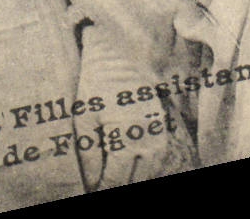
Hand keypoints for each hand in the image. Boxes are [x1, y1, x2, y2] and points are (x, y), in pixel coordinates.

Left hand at [75, 24, 179, 189]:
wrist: (122, 57)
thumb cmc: (98, 85)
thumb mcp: (85, 118)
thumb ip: (89, 154)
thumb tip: (91, 184)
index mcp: (126, 136)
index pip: (115, 180)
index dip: (101, 189)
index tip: (90, 192)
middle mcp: (149, 140)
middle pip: (135, 181)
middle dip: (116, 185)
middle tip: (99, 185)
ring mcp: (160, 137)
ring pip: (148, 175)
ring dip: (131, 178)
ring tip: (111, 177)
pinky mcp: (164, 132)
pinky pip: (157, 164)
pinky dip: (143, 171)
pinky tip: (128, 169)